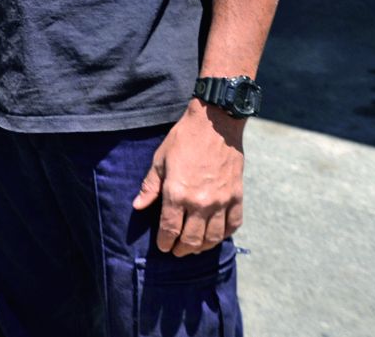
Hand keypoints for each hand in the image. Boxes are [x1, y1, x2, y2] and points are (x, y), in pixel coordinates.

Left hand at [132, 100, 245, 255]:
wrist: (215, 124)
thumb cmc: (183, 139)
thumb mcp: (160, 160)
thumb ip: (150, 187)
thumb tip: (137, 206)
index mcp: (177, 193)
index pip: (170, 229)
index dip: (165, 242)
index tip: (163, 247)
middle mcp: (200, 202)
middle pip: (192, 239)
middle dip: (182, 249)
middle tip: (177, 251)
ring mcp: (221, 201)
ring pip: (213, 237)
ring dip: (202, 247)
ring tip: (195, 247)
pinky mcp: (237, 196)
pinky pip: (233, 224)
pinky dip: (225, 234)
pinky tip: (217, 234)